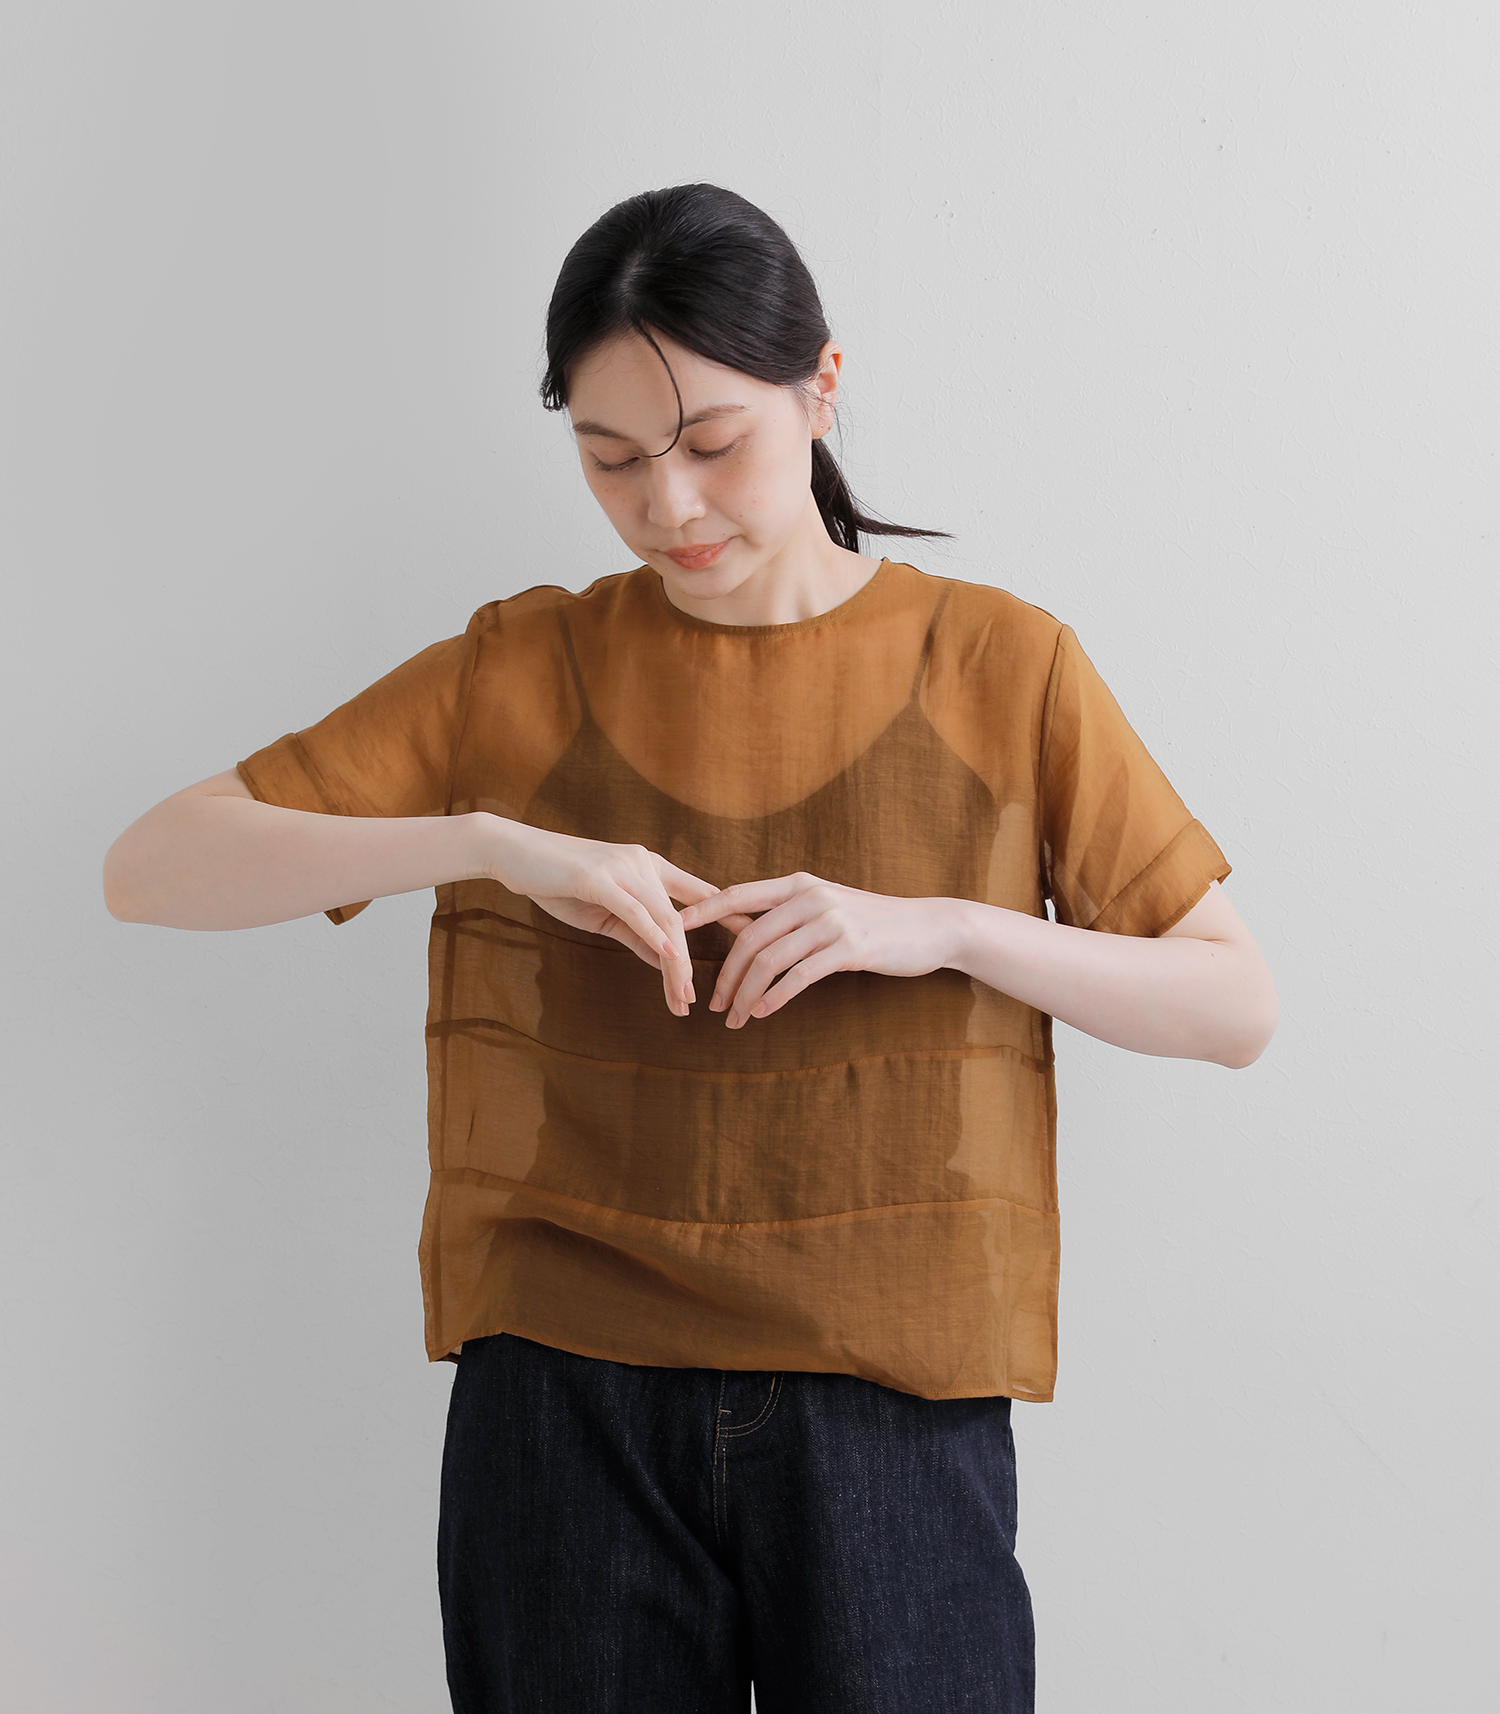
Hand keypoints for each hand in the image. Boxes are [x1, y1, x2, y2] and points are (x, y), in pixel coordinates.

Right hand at [481, 818, 755, 1017]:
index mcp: (649, 867)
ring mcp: (624, 869)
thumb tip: (665, 960)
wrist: (514, 852)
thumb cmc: (558, 881)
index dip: (730, 915)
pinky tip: (670, 959)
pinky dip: (654, 936)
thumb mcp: (604, 912)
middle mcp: (644, 864)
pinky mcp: (600, 878)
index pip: (700, 893)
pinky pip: (634, 912)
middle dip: (696, 961)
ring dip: (676, 964)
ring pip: (663, 921)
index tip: (758, 938)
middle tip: (708, 997)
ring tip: (685, 996)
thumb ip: (637, 933)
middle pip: (683, 918)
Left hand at [678, 871, 957, 1027]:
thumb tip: (740, 929)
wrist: (927, 927)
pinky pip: (800, 975)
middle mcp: (810, 896)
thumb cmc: (872, 922)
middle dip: (725, 974)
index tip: (673, 930)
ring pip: (770, 960)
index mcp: (798, 884)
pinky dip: (776, 996)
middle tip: (712, 1004)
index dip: (702, 911)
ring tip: (735, 1018)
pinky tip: (763, 1012)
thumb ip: (786, 915)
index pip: (738, 895)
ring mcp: (830, 920)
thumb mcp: (826, 908)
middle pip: (749, 936)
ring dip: (746, 993)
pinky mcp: (849, 947)